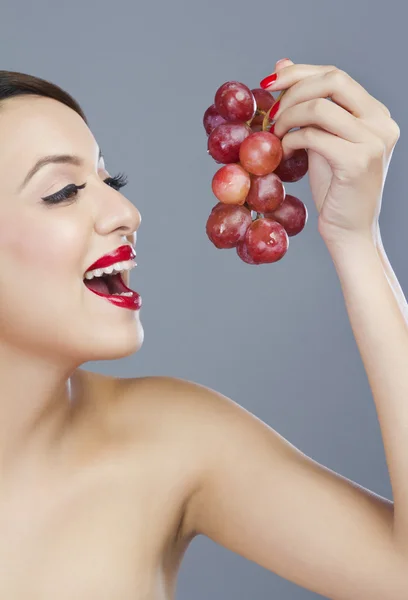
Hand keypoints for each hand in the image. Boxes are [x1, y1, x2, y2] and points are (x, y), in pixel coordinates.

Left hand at [262, 59, 399, 244]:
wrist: (349, 230)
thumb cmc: (335, 189)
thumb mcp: (320, 140)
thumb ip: (308, 104)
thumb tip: (281, 64)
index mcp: (376, 113)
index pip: (336, 75)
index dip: (299, 73)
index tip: (270, 84)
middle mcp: (381, 122)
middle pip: (333, 80)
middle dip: (293, 91)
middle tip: (271, 114)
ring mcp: (374, 140)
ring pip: (320, 107)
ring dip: (288, 117)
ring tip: (275, 136)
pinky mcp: (359, 161)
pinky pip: (314, 136)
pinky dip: (291, 140)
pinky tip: (284, 152)